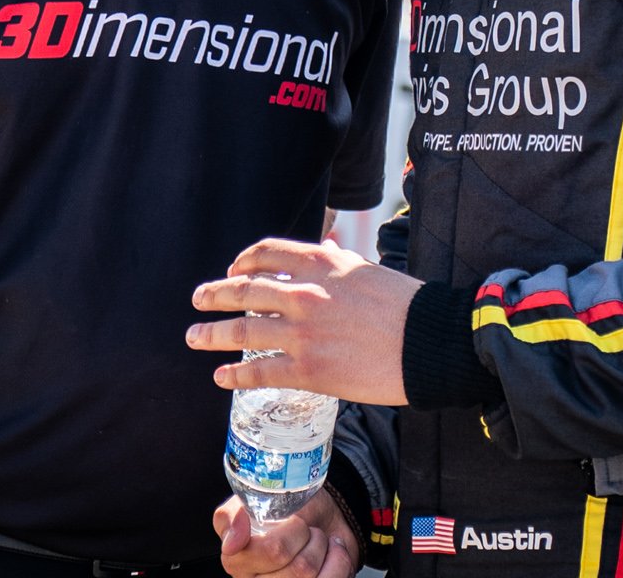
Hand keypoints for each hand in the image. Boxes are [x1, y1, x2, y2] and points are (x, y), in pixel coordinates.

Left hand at [188, 238, 419, 403]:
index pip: (266, 254)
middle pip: (243, 290)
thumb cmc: (405, 304)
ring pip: (242, 330)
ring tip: (194, 336)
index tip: (231, 270)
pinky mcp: (308, 370)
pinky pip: (259, 371)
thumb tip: (324, 247)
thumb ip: (337, 261)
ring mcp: (303, 333)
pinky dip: (235, 373)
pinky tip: (221, 375)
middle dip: (214, 294)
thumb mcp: (367, 269)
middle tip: (197, 299)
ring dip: (211, 333)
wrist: (428, 342)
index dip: (242, 262)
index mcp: (321, 263)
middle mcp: (305, 293)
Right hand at [212, 488, 357, 577]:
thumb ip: (233, 515)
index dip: (289, 530)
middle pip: (298, 566)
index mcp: (238, 561)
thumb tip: (232, 543)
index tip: (291, 518)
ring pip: (312, 574)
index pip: (272, 552)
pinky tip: (332, 554)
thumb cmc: (287, 508)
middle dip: (308, 537)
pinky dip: (339, 561)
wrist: (321, 516)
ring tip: (316, 541)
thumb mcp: (255, 499)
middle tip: (304, 529)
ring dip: (322, 547)